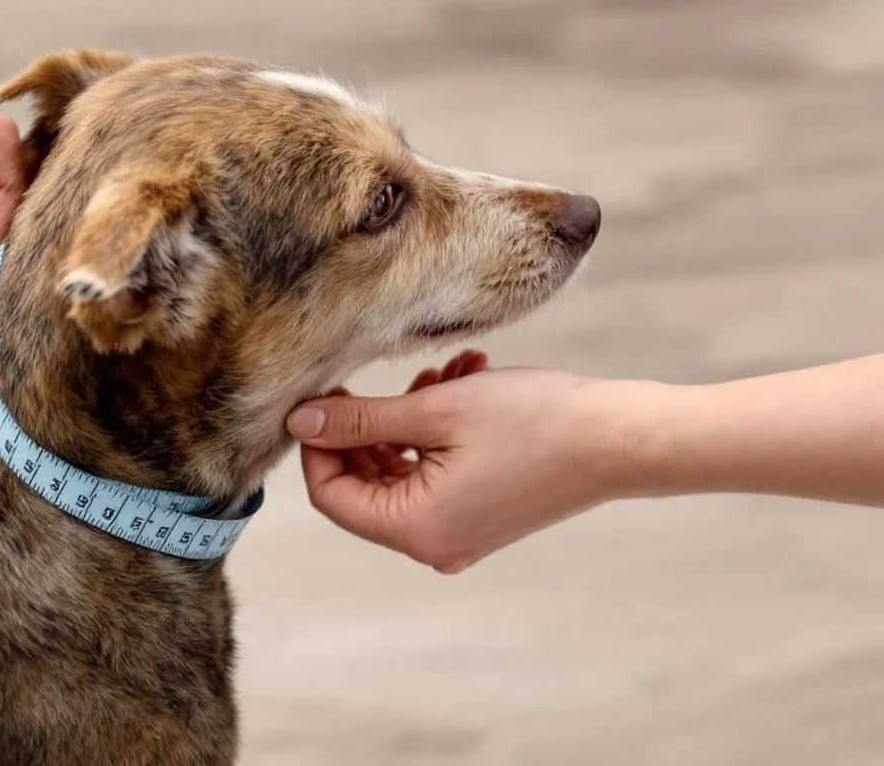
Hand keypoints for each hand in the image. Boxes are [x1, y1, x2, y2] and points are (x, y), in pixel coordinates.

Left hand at [286, 351, 619, 572]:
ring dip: (405, 421)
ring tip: (438, 375)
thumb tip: (298, 421)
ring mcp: (458, 534)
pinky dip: (434, 433)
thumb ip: (359, 419)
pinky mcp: (480, 516)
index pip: (330, 495)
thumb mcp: (435, 410)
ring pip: (399, 473)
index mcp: (415, 529)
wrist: (621, 439)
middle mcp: (432, 544)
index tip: (325, 398)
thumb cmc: (535, 421)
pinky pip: (434, 476)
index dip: (318, 445)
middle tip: (381, 380)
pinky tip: (460, 384)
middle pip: (363, 486)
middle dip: (367, 428)